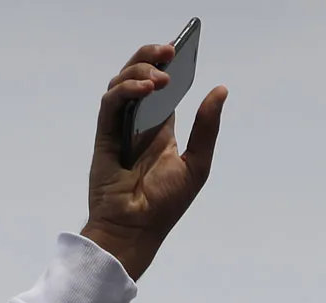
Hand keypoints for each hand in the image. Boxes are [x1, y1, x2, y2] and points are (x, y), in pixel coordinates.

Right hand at [80, 43, 226, 280]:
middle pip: (139, 75)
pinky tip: (144, 89)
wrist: (136, 230)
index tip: (180, 49)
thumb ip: (206, 128)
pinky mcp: (105, 135)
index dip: (167, 63)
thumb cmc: (164, 205)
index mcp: (160, 128)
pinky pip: (111, 103)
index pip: (161, 84)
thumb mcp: (197, 164)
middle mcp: (138, 122)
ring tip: (161, 76)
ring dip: (140, 71)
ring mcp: (119, 127)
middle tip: (170, 50)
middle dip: (151, 56)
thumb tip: (220, 90)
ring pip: (122, 83)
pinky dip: (126, 90)